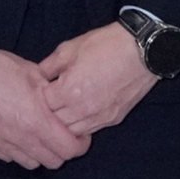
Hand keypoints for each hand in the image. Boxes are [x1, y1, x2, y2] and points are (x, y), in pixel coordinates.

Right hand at [0, 48, 90, 171]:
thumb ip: (53, 93)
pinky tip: (16, 132)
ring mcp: (2, 145)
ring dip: (40, 152)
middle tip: (61, 134)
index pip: (70, 150)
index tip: (80, 135)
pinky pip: (10, 157)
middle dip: (62, 150)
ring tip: (38, 134)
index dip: (80, 144)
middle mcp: (21, 139)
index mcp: (36, 121)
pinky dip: (19, 150)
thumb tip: (66, 102)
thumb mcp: (33, 73)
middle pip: (53, 162)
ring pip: (32, 163)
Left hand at [32, 22, 153, 139]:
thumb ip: (48, 66)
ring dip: (65, 123)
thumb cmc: (105, 45)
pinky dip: (82, 125)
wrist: (142, 50)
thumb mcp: (69, 49)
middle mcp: (83, 110)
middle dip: (49, 113)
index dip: (39, 97)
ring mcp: (99, 117)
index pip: (42, 107)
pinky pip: (91, 130)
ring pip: (72, 133)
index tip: (42, 89)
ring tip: (65, 107)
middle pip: (55, 124)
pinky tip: (80, 112)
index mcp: (69, 91)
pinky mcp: (113, 119)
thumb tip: (37, 78)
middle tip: (50, 100)